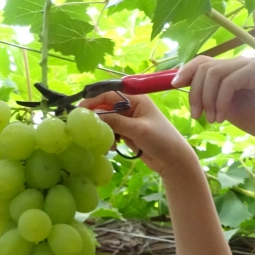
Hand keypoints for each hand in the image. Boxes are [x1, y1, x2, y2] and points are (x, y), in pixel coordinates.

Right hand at [79, 92, 198, 176]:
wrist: (174, 160)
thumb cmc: (161, 140)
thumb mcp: (138, 130)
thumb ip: (116, 122)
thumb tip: (94, 116)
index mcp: (136, 98)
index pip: (109, 94)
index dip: (94, 100)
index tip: (80, 110)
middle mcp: (131, 106)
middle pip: (106, 107)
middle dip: (97, 117)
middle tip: (84, 128)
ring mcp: (129, 120)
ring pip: (107, 121)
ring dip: (102, 131)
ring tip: (103, 142)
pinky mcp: (128, 132)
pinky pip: (112, 132)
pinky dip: (108, 138)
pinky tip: (111, 148)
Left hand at [172, 56, 254, 141]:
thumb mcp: (227, 109)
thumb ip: (211, 99)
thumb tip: (187, 93)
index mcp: (229, 69)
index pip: (201, 62)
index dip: (184, 71)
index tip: (174, 86)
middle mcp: (237, 62)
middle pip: (202, 67)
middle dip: (194, 93)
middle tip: (197, 115)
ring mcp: (247, 64)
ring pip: (212, 74)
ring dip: (207, 100)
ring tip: (213, 119)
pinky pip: (228, 82)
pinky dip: (220, 101)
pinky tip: (222, 117)